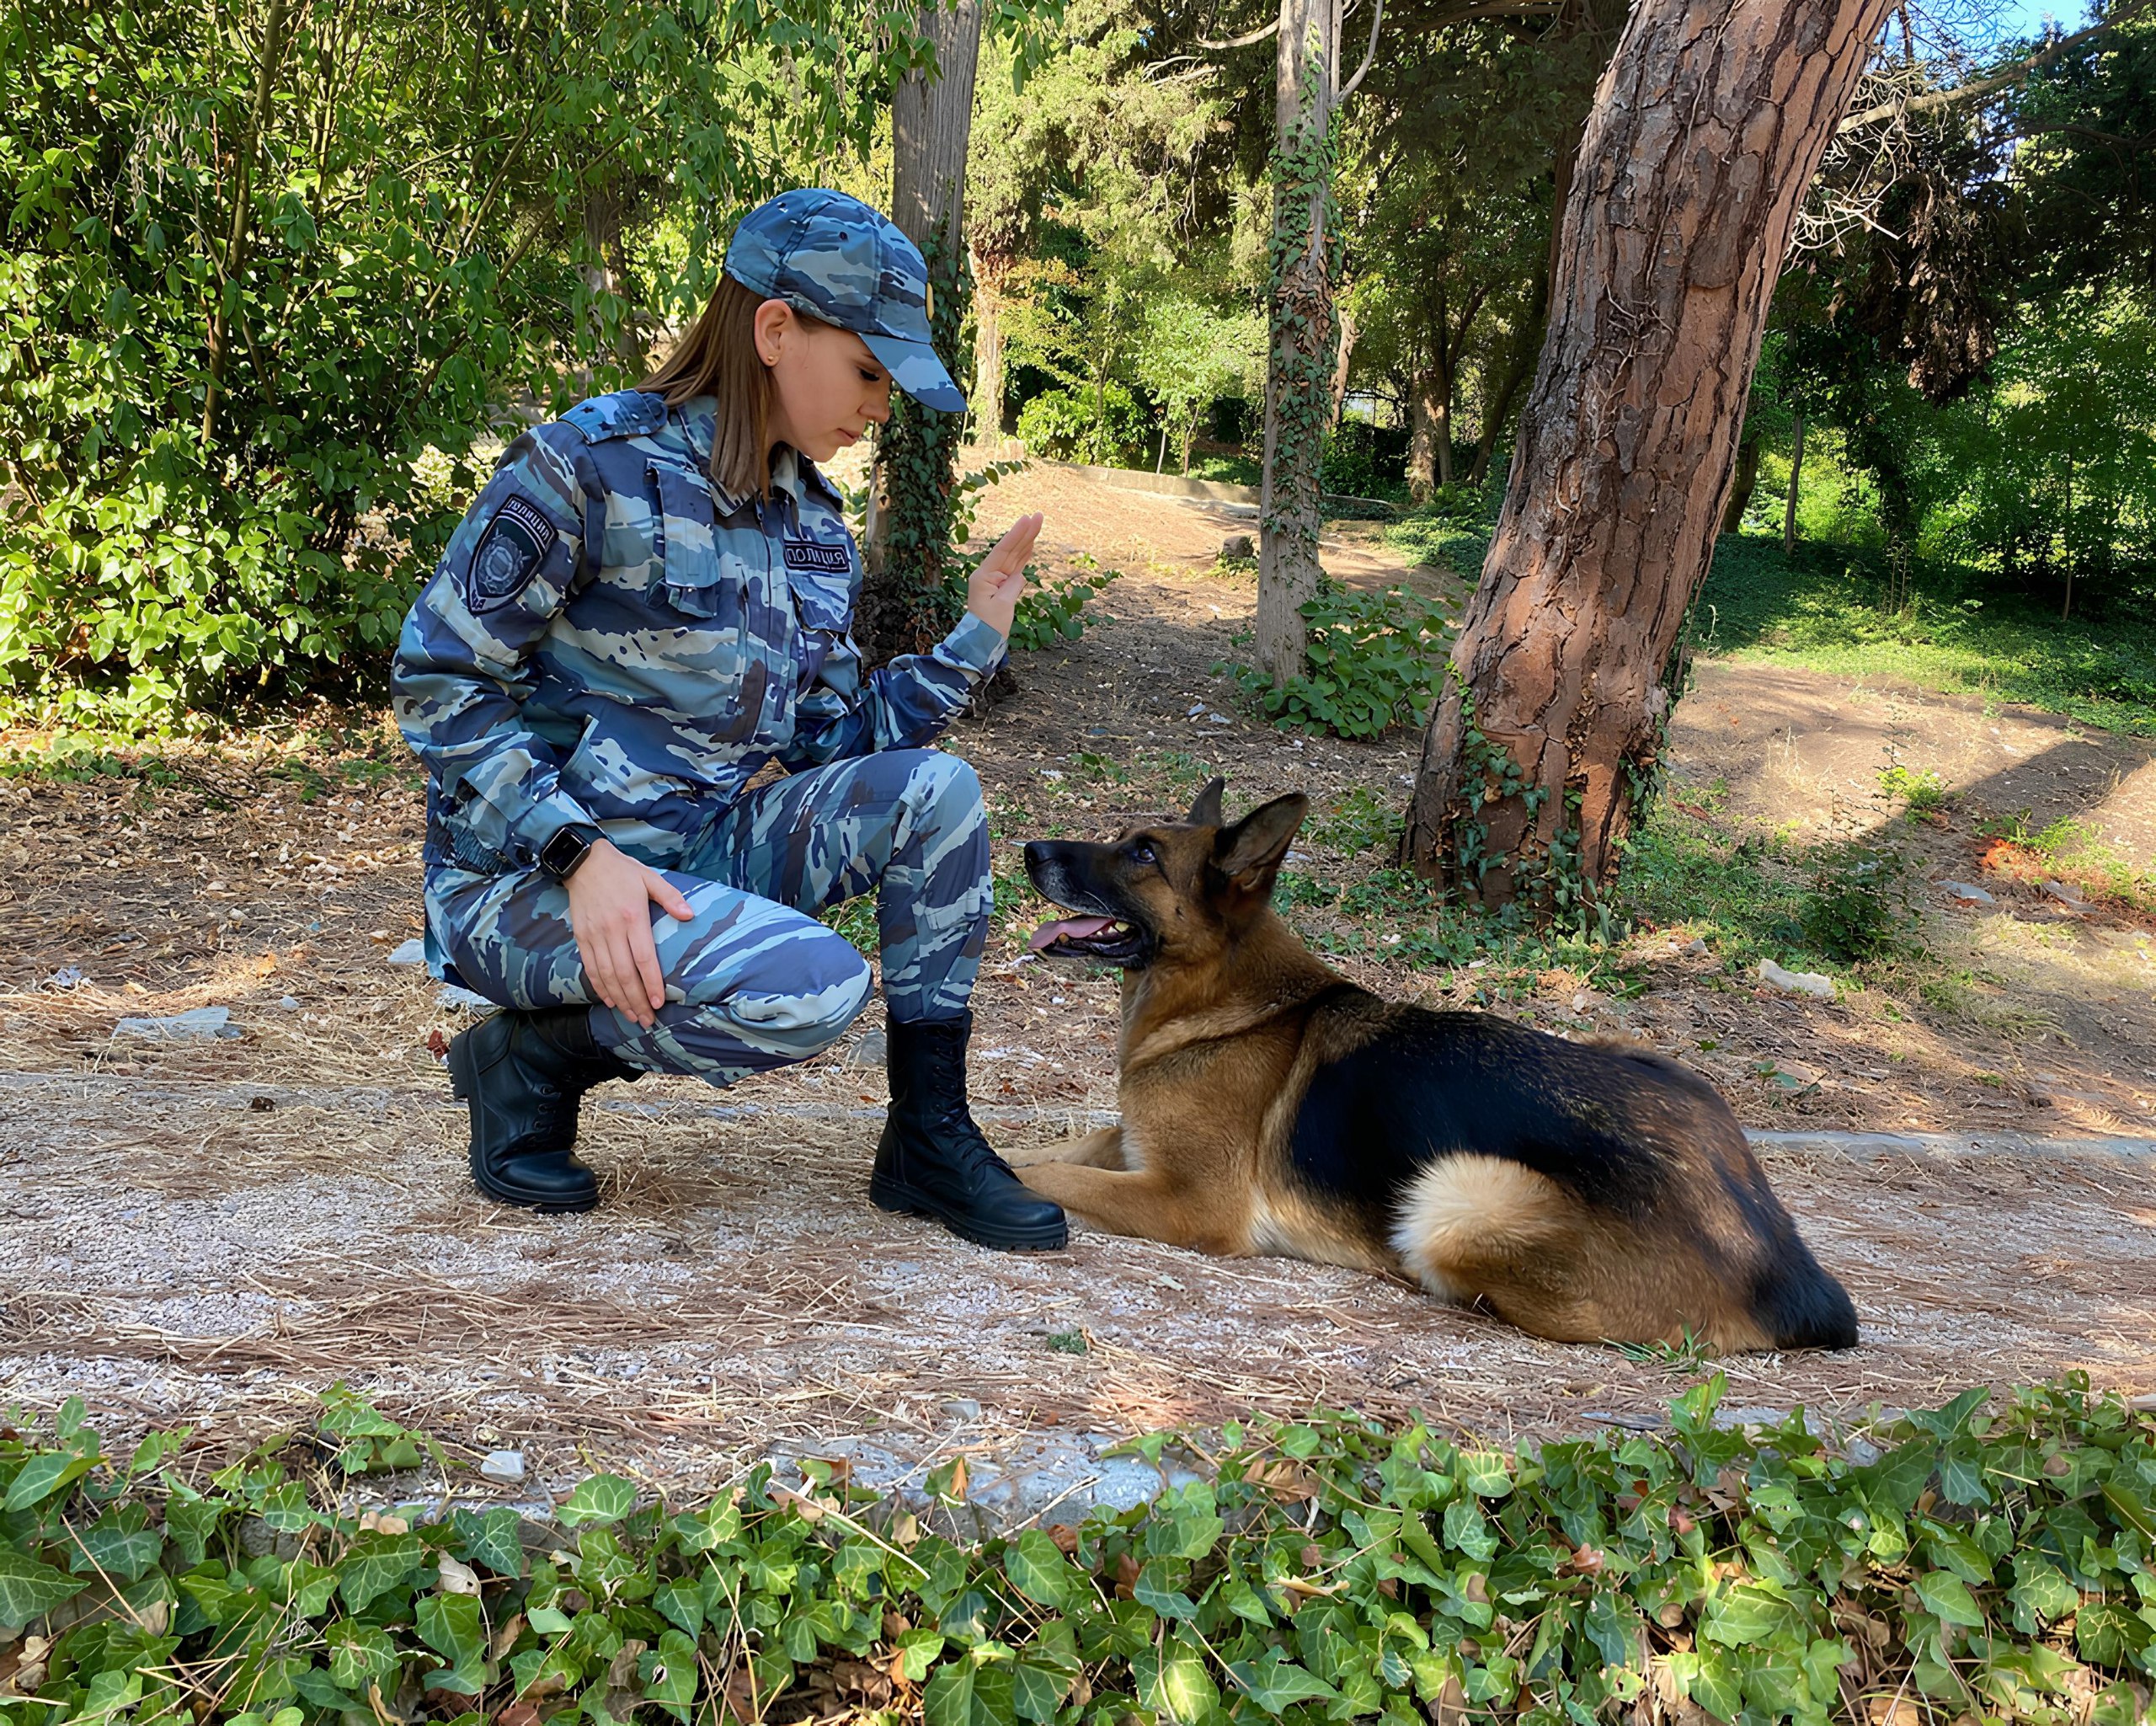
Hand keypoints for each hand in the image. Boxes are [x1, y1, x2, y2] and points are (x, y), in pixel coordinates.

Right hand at [563, 839, 694, 1027]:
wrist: (583, 862)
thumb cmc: (621, 871)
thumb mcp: (650, 877)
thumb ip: (670, 897)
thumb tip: (690, 915)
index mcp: (633, 917)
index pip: (643, 959)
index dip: (651, 983)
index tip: (659, 1002)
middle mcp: (612, 930)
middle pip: (624, 974)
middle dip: (636, 1000)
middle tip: (647, 1019)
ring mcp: (594, 935)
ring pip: (606, 975)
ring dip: (619, 999)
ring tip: (632, 1016)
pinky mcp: (581, 937)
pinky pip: (590, 967)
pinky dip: (600, 987)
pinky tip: (610, 1000)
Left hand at [964, 513, 1042, 642]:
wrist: (981, 643)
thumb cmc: (988, 627)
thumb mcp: (1003, 606)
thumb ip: (1012, 586)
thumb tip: (1019, 575)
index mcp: (984, 576)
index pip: (1002, 551)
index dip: (1016, 534)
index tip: (1027, 519)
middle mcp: (988, 574)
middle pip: (1009, 549)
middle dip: (1024, 533)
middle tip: (1038, 516)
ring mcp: (995, 579)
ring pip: (1014, 556)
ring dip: (1026, 540)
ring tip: (1037, 524)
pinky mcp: (1002, 585)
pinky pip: (1016, 566)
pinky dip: (1024, 555)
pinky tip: (1030, 544)